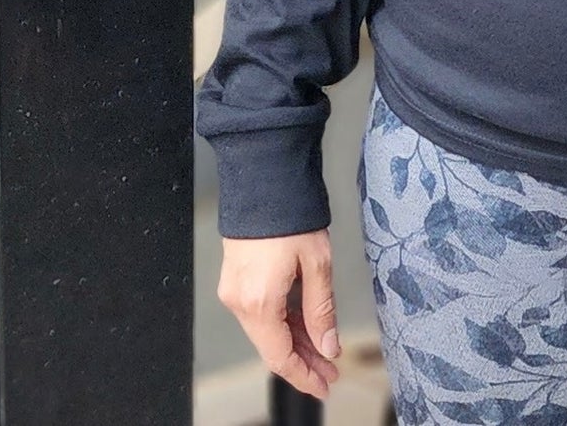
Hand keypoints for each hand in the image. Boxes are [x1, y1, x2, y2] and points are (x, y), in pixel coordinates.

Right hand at [217, 230, 342, 400]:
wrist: (263, 180)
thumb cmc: (290, 216)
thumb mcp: (317, 263)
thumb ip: (321, 309)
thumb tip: (328, 346)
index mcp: (259, 302)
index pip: (280, 357)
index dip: (303, 375)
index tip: (325, 385)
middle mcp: (240, 302)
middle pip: (272, 347)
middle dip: (303, 361)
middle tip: (331, 371)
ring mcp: (234, 291)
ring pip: (266, 331)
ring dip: (294, 343)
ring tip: (324, 351)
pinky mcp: (236, 280)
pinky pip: (260, 313)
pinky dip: (282, 324)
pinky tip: (303, 327)